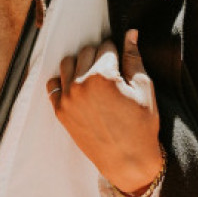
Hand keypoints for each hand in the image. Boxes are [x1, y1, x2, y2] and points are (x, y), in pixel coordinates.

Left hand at [45, 29, 161, 195]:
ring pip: (67, 64)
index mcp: (102, 77)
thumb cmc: (141, 127)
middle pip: (86, 52)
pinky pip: (53, 85)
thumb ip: (134, 58)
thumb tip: (131, 33)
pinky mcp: (60, 112)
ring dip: (80, 65)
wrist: (128, 162)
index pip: (106, 47)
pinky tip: (78, 89)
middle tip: (110, 73)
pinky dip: (64, 82)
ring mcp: (67, 99)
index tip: (120, 65)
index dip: (117, 54)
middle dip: (99, 57)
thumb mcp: (144, 89)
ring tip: (94, 79)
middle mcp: (80, 85)